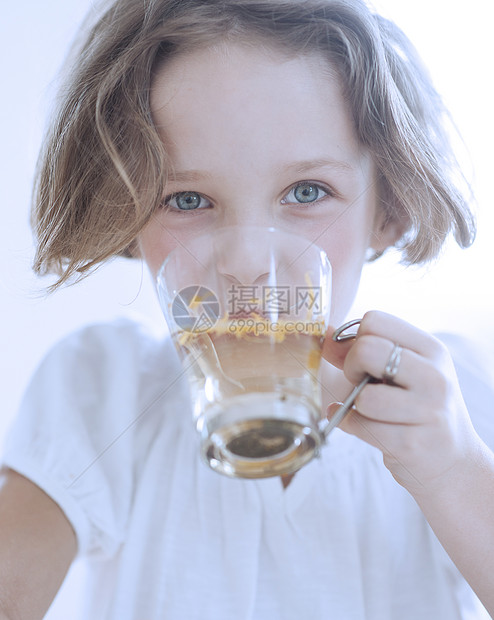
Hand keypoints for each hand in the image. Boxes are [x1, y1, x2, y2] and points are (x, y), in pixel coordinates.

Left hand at [322, 310, 479, 495]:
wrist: (452, 462)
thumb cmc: (417, 408)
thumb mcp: (400, 372)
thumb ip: (361, 351)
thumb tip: (325, 335)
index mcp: (432, 349)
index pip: (375, 320)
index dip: (357, 340)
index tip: (365, 362)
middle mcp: (435, 376)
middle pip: (365, 350)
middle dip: (351, 368)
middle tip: (361, 385)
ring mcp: (428, 411)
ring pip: (362, 395)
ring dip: (355, 405)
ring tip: (370, 411)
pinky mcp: (411, 444)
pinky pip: (360, 425)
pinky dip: (350, 425)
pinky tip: (362, 426)